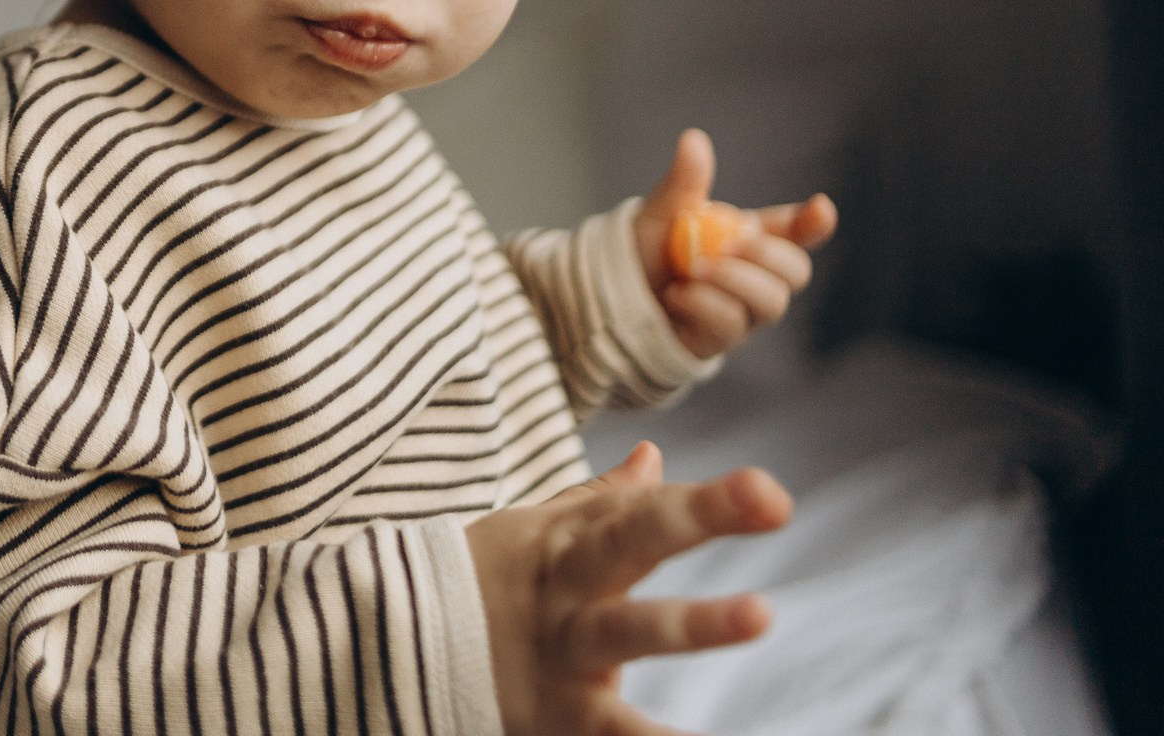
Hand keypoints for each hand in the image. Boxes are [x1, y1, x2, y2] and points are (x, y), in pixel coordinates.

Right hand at [468, 442, 790, 734]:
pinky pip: (613, 730)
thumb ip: (599, 503)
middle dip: (693, 517)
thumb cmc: (485, 583)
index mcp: (567, 540)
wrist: (391, 643)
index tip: (771, 492)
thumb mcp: (534, 535)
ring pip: (625, 626)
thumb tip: (654, 455)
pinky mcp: (557, 713)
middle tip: (772, 497)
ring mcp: (560, 647)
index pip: (643, 511)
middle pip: (629, 540)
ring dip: (691, 618)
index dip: (708, 500)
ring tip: (758, 613)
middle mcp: (566, 584)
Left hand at [633, 129, 838, 359]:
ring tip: (694, 268)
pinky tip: (677, 293)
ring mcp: (743, 311)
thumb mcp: (662, 212)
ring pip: (771, 303)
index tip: (820, 208)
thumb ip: (685, 183)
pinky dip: (705, 305)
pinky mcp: (721, 339)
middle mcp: (755, 276)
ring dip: (735, 280)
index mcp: (749, 238)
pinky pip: (732, 325)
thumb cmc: (645, 249)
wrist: (611, 293)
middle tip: (733, 243)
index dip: (813, 223)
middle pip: (795, 271)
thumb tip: (694, 139)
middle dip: (770, 255)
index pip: (795, 232)